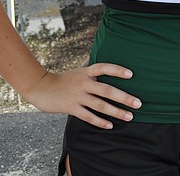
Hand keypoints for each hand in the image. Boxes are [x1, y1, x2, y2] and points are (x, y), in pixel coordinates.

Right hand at [24, 63, 140, 128]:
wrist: (40, 88)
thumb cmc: (64, 79)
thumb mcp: (79, 70)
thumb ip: (93, 67)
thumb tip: (107, 53)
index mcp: (86, 72)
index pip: (104, 68)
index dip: (117, 70)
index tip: (131, 75)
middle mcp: (83, 83)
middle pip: (107, 90)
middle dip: (124, 98)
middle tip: (139, 103)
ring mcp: (77, 96)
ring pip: (100, 105)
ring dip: (116, 112)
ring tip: (130, 116)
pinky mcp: (71, 108)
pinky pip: (88, 116)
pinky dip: (99, 121)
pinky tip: (110, 125)